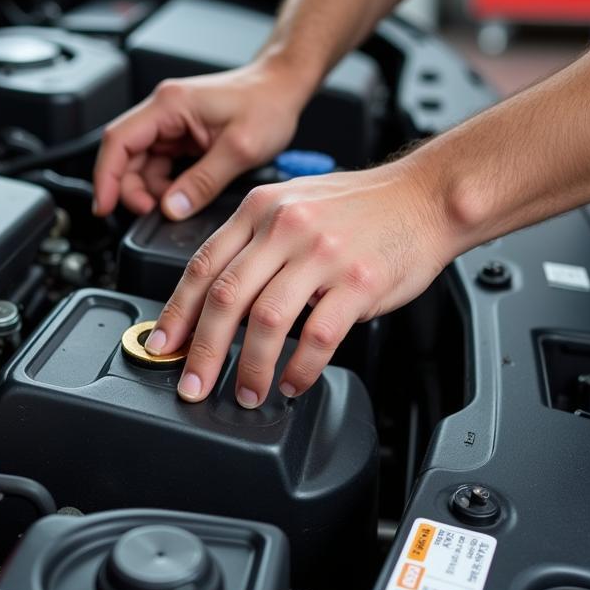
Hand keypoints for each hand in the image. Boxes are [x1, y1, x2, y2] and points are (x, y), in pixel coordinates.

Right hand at [93, 63, 307, 219]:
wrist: (284, 88)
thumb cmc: (268, 103)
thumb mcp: (240, 148)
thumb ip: (203, 181)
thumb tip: (172, 209)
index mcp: (170, 104)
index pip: (118, 140)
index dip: (106, 177)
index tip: (104, 206)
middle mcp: (165, 110)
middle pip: (125, 154)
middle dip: (131, 189)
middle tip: (151, 213)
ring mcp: (172, 122)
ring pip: (141, 162)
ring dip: (151, 189)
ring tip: (176, 205)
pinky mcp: (182, 134)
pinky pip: (161, 164)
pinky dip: (166, 184)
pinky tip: (183, 194)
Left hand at [143, 160, 456, 406]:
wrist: (425, 197)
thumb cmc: (360, 206)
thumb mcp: (292, 204)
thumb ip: (253, 241)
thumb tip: (215, 296)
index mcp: (260, 209)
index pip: (203, 265)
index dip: (177, 312)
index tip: (163, 344)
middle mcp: (285, 227)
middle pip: (226, 297)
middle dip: (201, 350)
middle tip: (192, 383)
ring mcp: (322, 254)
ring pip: (266, 321)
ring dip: (250, 367)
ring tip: (246, 392)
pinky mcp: (358, 282)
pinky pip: (317, 336)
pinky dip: (300, 368)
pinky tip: (293, 382)